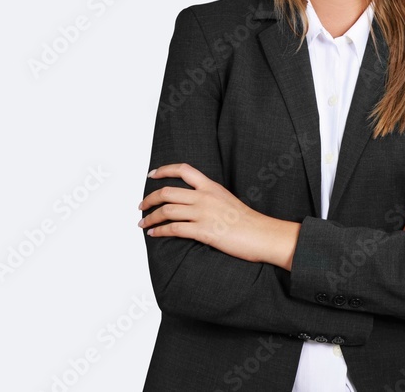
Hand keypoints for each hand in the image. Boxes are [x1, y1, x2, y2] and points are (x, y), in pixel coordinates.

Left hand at [139, 163, 299, 268]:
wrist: (263, 234)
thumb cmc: (248, 221)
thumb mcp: (227, 200)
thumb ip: (209, 197)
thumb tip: (192, 203)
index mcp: (211, 186)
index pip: (184, 170)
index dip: (164, 170)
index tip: (152, 175)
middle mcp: (205, 197)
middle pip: (167, 192)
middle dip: (149, 199)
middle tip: (142, 206)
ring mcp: (203, 213)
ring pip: (166, 211)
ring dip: (150, 218)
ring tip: (143, 223)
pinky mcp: (203, 231)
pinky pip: (173, 229)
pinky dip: (159, 231)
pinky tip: (153, 234)